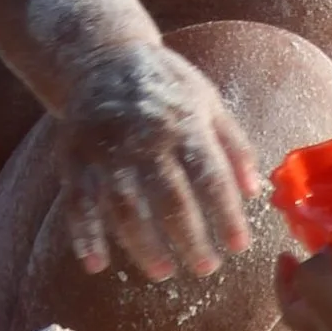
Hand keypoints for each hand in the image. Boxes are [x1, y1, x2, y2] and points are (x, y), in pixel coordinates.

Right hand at [54, 42, 260, 281]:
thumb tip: (254, 191)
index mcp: (184, 123)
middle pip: (170, 199)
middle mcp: (146, 138)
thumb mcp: (208, 100)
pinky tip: (97, 263)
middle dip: (190, 239)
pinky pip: (78, 202)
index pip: (211, 177)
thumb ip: (234, 144)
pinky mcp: (76, 158)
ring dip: (144, 245)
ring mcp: (107, 150)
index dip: (227, 215)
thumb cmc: (165, 84)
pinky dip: (85, 235)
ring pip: (125, 206)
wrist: (103, 58)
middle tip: (206, 268)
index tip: (240, 246)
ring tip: (163, 272)